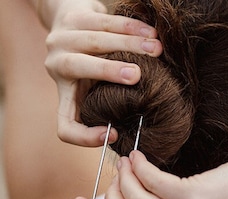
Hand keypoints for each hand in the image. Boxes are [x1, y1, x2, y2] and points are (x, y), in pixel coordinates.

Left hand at [44, 0, 162, 145]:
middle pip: (77, 67)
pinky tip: (151, 33)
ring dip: (128, 44)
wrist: (73, 25)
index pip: (65, 125)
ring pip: (95, 40)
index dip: (85, 137)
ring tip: (156, 49)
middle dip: (108, 72)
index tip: (113, 133)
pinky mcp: (75, 17)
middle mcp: (56, 66)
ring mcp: (62, 38)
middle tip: (136, 75)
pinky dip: (130, 27)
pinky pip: (104, 21)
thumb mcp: (95, 88)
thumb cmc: (91, 67)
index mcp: (65, 94)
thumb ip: (111, 100)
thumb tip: (141, 116)